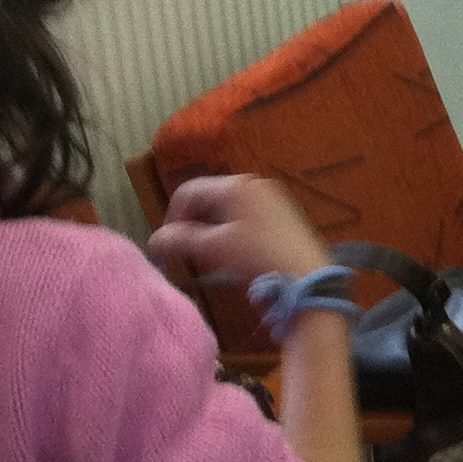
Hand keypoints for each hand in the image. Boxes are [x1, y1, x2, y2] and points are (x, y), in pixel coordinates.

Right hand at [149, 174, 330, 281]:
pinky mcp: (284, 214)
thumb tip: (154, 239)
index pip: (189, 192)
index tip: (168, 244)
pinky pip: (247, 217)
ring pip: (228, 209)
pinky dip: (233, 232)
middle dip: (194, 224)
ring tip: (211, 256)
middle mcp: (254, 184)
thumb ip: (181, 240)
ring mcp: (272, 197)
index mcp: (235, 185)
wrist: (308, 277)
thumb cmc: (257, 257)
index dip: (173, 217)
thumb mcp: (214, 248)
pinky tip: (234, 255)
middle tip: (188, 251)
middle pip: (209, 199)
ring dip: (212, 230)